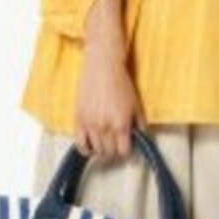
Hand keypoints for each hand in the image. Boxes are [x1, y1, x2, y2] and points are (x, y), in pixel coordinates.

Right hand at [73, 42, 147, 160]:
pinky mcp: (78, 119)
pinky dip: (85, 149)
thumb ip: (139, 124)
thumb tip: (140, 137)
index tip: (126, 146)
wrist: (102, 66)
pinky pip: (80, 143)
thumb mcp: (136, 104)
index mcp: (121, 124)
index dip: (126, 150)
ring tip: (105, 142)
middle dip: (115, 150)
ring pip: (96, 150)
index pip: (123, 151)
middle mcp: (105, 127)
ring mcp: (90, 124)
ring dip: (102, 149)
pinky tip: (90, 146)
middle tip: (116, 143)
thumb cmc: (120, 82)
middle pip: (110, 153)